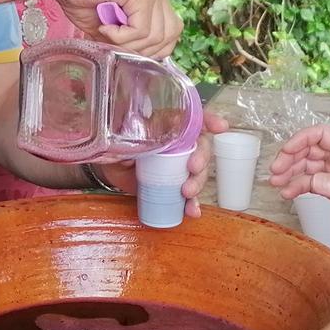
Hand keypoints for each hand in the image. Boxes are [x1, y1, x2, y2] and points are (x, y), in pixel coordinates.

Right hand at [54, 0, 179, 58]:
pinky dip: (121, 36)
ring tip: (108, 34)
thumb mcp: (109, 25)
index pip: (173, 29)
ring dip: (129, 43)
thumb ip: (128, 38)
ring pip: (156, 35)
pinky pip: (141, 29)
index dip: (155, 48)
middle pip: (171, 33)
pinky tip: (105, 28)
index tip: (129, 50)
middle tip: (118, 45)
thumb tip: (137, 60)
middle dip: (144, 50)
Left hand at [94, 113, 220, 219]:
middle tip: (192, 168)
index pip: (191, 118)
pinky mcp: (173, 186)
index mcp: (166, 125)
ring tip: (187, 193)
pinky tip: (191, 211)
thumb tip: (128, 158)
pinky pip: (188, 195)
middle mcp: (177, 144)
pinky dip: (192, 204)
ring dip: (198, 183)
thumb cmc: (116, 147)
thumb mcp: (117, 141)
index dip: (208, 120)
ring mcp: (177, 167)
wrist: (109, 169)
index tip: (220, 127)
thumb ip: (123, 145)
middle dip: (202, 158)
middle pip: (200, 147)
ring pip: (198, 173)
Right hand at [267, 124, 329, 237]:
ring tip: (276, 184)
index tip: (286, 152)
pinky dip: (298, 186)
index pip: (321, 135)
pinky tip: (288, 193)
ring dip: (291, 173)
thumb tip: (311, 182)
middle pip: (309, 150)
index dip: (301, 139)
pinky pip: (311, 183)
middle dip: (290, 158)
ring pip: (307, 167)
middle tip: (275, 172)